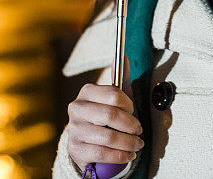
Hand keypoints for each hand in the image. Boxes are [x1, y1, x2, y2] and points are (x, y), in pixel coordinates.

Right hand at [66, 54, 143, 171]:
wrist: (85, 142)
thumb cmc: (104, 117)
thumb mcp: (113, 97)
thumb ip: (120, 78)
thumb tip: (123, 57)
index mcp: (87, 92)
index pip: (114, 94)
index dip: (129, 105)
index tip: (133, 111)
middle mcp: (76, 108)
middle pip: (110, 115)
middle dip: (131, 125)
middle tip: (139, 130)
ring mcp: (74, 129)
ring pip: (109, 137)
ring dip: (129, 142)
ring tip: (137, 144)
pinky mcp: (75, 149)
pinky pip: (103, 153)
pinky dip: (121, 156)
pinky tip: (129, 154)